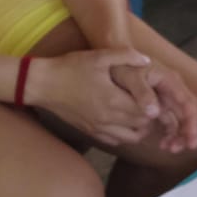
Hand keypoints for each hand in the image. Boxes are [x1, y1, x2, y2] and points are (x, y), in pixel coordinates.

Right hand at [25, 48, 155, 147]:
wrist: (42, 84)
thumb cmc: (70, 68)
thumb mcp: (99, 56)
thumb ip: (126, 56)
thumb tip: (147, 61)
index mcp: (114, 100)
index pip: (146, 111)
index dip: (155, 104)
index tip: (154, 92)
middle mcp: (108, 119)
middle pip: (141, 125)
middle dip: (149, 115)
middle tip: (150, 101)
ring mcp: (98, 128)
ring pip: (131, 137)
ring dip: (139, 127)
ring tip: (138, 111)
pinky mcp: (90, 132)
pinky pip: (115, 140)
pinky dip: (124, 134)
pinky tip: (122, 119)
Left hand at [112, 60, 196, 153]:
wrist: (111, 63)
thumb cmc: (121, 67)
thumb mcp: (130, 77)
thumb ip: (142, 93)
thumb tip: (154, 113)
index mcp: (170, 81)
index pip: (190, 103)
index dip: (193, 123)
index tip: (191, 140)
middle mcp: (174, 89)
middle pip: (194, 111)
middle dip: (194, 130)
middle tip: (188, 147)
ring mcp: (168, 98)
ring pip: (184, 119)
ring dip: (182, 135)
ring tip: (172, 149)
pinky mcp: (161, 106)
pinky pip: (173, 122)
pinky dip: (172, 134)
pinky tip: (163, 145)